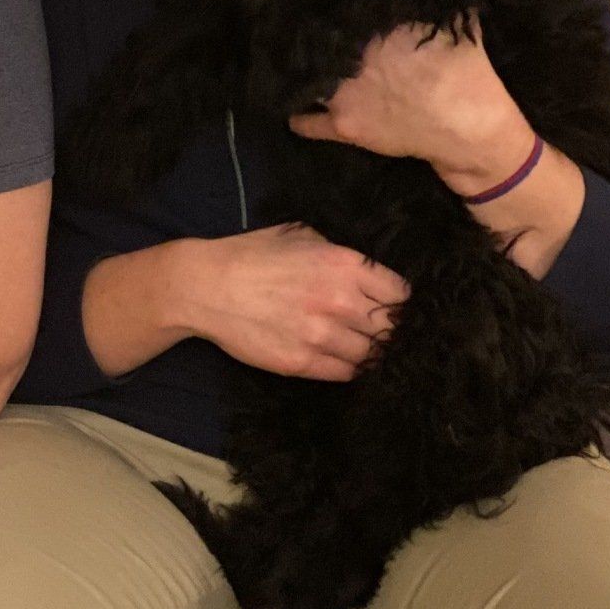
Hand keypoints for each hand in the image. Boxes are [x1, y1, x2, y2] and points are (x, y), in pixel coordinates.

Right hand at [177, 224, 407, 381]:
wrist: (207, 287)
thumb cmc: (252, 254)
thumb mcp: (302, 235)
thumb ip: (340, 252)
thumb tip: (368, 269)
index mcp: (344, 264)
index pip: (400, 294)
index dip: (402, 301)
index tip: (397, 305)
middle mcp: (339, 301)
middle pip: (391, 327)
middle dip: (392, 328)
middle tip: (386, 330)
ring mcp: (321, 335)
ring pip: (372, 354)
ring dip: (373, 351)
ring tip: (367, 346)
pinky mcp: (302, 363)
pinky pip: (346, 373)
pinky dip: (352, 367)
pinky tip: (347, 358)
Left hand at [289, 21, 533, 192]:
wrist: (467, 127)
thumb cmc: (467, 73)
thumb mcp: (456, 25)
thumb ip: (433, 2)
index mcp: (376, 28)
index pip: (342, 11)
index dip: (334, 9)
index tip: (329, 7)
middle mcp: (351, 57)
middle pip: (321, 42)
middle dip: (318, 38)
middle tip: (311, 34)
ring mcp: (343, 93)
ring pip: (310, 78)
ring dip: (306, 72)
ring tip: (299, 66)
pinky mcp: (344, 125)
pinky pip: (310, 122)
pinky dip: (299, 116)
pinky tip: (292, 110)